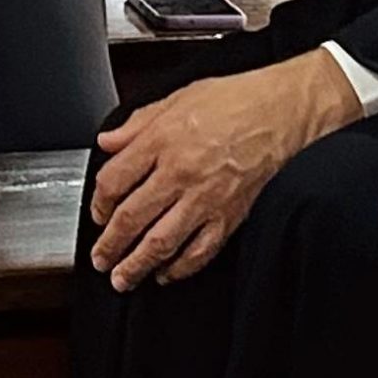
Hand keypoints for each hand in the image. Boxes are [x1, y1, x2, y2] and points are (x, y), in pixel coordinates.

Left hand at [87, 51, 360, 290]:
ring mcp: (205, 198)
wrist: (280, 112)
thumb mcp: (175, 98)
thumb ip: (136, 125)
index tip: (97, 215)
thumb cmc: (233, 100)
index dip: (98, 203)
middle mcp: (179, 172)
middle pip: (132, 217)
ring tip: (122, 279)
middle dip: (110, 244)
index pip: (114, 181)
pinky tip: (166, 274)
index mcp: (161, 141)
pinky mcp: (230, 216)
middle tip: (99, 259)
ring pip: (161, 241)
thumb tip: (108, 143)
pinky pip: (200, 251)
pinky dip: (180, 268)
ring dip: (137, 265)